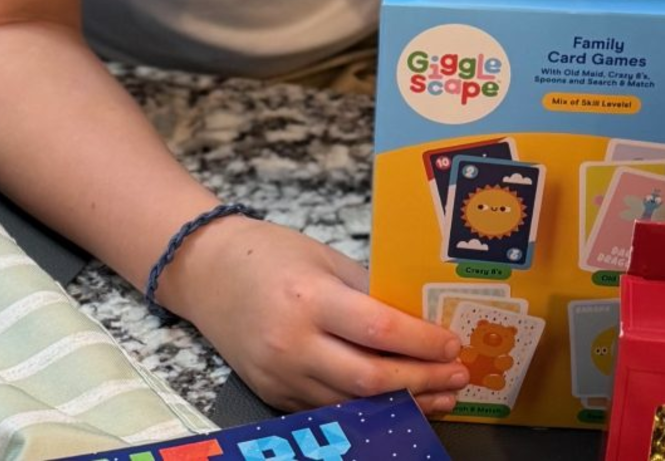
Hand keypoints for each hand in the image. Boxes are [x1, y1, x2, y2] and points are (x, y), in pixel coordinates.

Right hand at [158, 215, 470, 414]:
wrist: (206, 273)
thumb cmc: (271, 255)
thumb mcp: (324, 259)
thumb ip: (367, 291)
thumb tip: (419, 318)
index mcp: (309, 299)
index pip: (377, 329)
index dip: (421, 343)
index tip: (453, 344)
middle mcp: (292, 344)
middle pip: (369, 378)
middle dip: (422, 381)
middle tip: (458, 376)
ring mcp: (280, 376)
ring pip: (352, 404)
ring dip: (403, 403)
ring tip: (441, 395)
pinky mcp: (272, 394)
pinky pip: (329, 409)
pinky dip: (368, 410)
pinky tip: (398, 403)